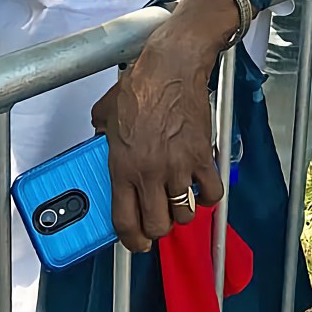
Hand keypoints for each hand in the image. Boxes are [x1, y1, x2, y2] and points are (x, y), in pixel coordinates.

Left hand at [91, 0, 237, 251]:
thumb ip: (100, 138)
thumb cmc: (140, 86)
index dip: (132, 240)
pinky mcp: (201, 157)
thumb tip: (100, 146)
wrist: (171, 68)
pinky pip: (211, 193)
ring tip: (180, 200)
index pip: (126, 221)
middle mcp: (149, 174)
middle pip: (158, 226)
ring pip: (185, 214)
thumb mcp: (104, 114)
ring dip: (183, 212)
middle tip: (159, 219)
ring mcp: (177, 167)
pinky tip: (202, 187)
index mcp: (122, 167)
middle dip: (158, 228)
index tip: (137, 243)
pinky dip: (209, 196)